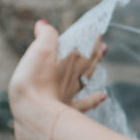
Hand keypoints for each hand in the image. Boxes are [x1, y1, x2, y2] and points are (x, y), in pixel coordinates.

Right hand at [7, 20, 107, 139]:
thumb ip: (45, 35)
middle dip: (94, 49)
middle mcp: (73, 75)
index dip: (89, 34)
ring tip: (103, 53)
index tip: (96, 27)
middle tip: (102, 42)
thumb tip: (44, 23)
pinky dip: (94, 99)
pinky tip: (103, 96)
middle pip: (87, 59)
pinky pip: (84, 104)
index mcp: (68, 59)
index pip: (83, 43)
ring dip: (95, 65)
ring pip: (87, 76)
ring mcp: (71, 93)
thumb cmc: (36, 82)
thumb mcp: (40, 50)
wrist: (36, 116)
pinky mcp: (65, 110)